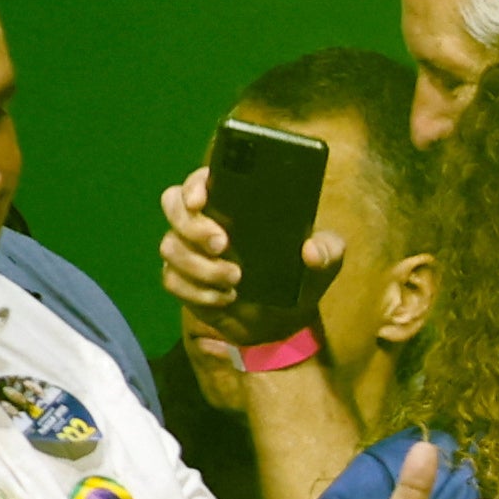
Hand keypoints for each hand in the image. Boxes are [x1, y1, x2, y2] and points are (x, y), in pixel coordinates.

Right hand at [157, 164, 337, 353]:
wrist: (285, 318)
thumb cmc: (300, 274)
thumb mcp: (325, 261)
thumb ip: (328, 250)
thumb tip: (311, 251)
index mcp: (234, 202)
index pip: (201, 180)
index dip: (194, 185)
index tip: (202, 200)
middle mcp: (204, 220)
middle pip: (173, 206)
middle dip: (193, 225)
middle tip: (223, 244)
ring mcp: (189, 250)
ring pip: (170, 247)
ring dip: (201, 266)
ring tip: (236, 279)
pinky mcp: (182, 280)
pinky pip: (172, 281)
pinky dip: (197, 292)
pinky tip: (225, 297)